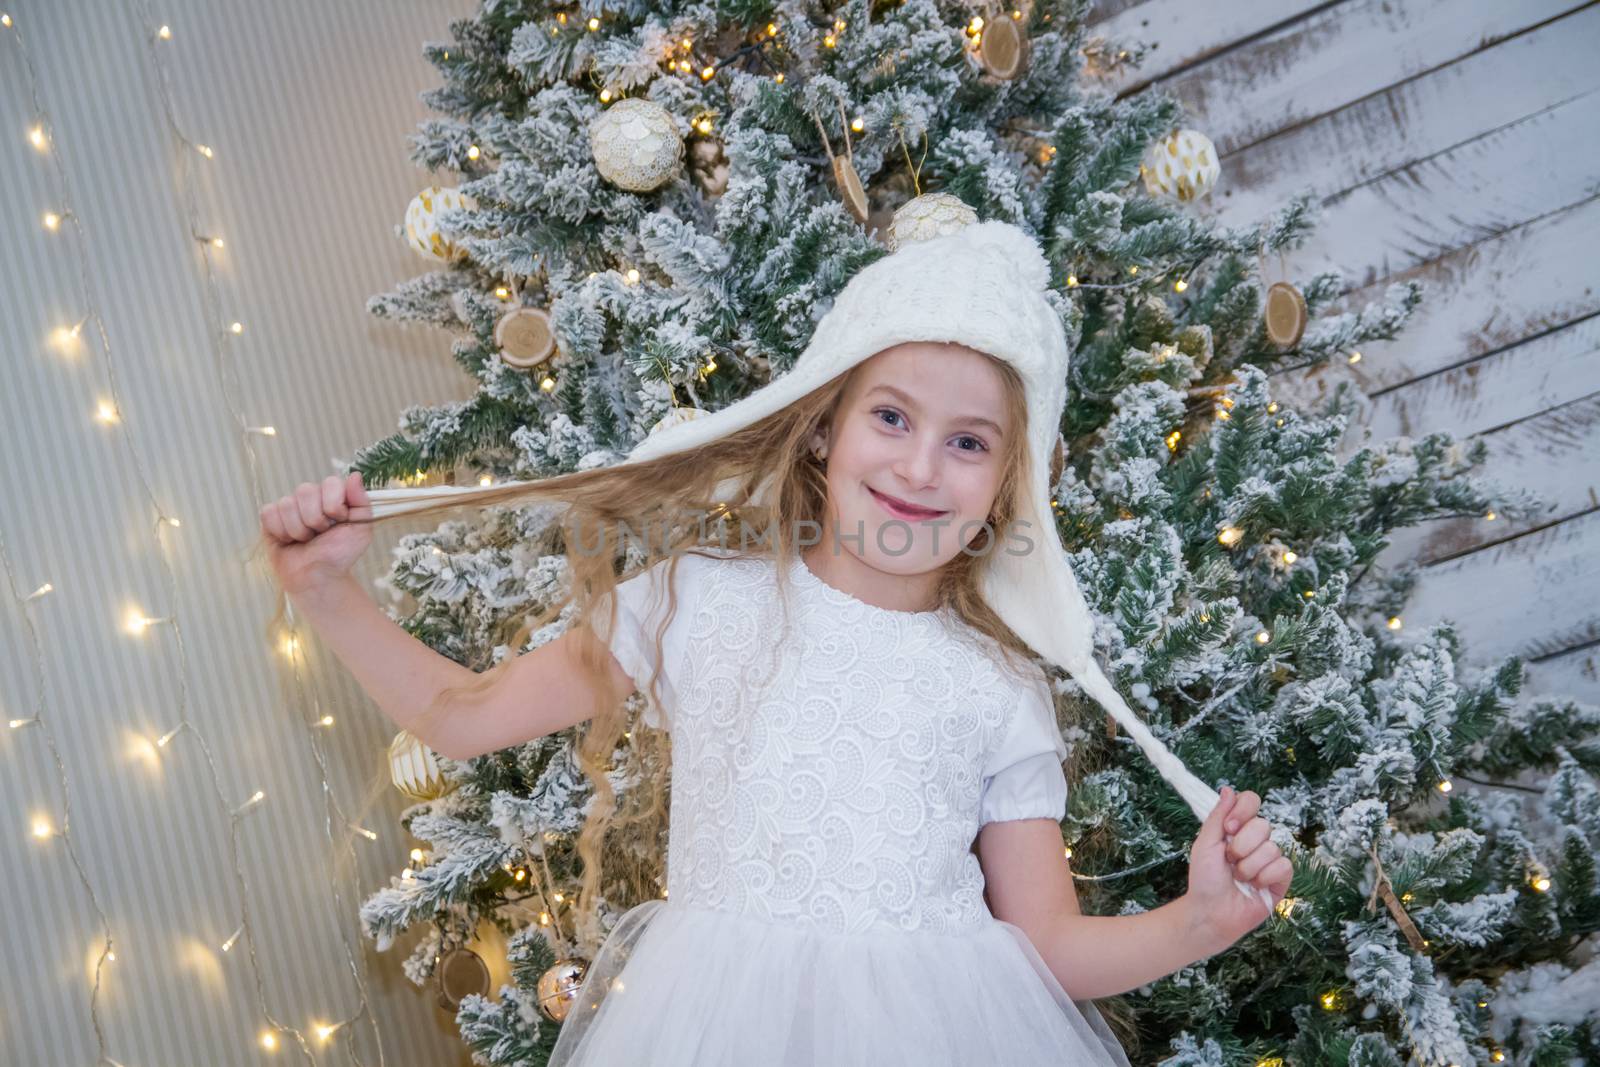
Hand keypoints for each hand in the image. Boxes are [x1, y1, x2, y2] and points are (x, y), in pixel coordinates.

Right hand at [259, 472, 374, 595]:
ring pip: (287, 504)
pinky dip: (281, 531)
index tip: (339, 520)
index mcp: (333, 495)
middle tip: (320, 534)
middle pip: (305, 490)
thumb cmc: (340, 554)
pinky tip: (289, 541)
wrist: (318, 577)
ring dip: (299, 530)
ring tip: (306, 540)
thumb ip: (361, 502)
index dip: (333, 504)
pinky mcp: (270, 518)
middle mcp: (310, 497)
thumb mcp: (361, 530)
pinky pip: (269, 513)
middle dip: (315, 519)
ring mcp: (289, 506)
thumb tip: (355, 475)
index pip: (330, 482)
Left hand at [1184, 785, 1291, 954]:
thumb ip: (1218, 816)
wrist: (1211, 912)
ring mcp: (1270, 859)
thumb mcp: (1206, 843)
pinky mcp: (1281, 879)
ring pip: (1271, 847)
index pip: (1251, 801)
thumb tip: (1228, 789)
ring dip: (1249, 866)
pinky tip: (1255, 886)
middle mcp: (1256, 841)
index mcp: (1237, 828)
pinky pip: (1283, 865)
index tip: (1228, 828)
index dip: (1243, 811)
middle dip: (1241, 845)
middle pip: (1263, 825)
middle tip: (1229, 860)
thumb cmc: (1205, 879)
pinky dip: (1265, 876)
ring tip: (1239, 878)